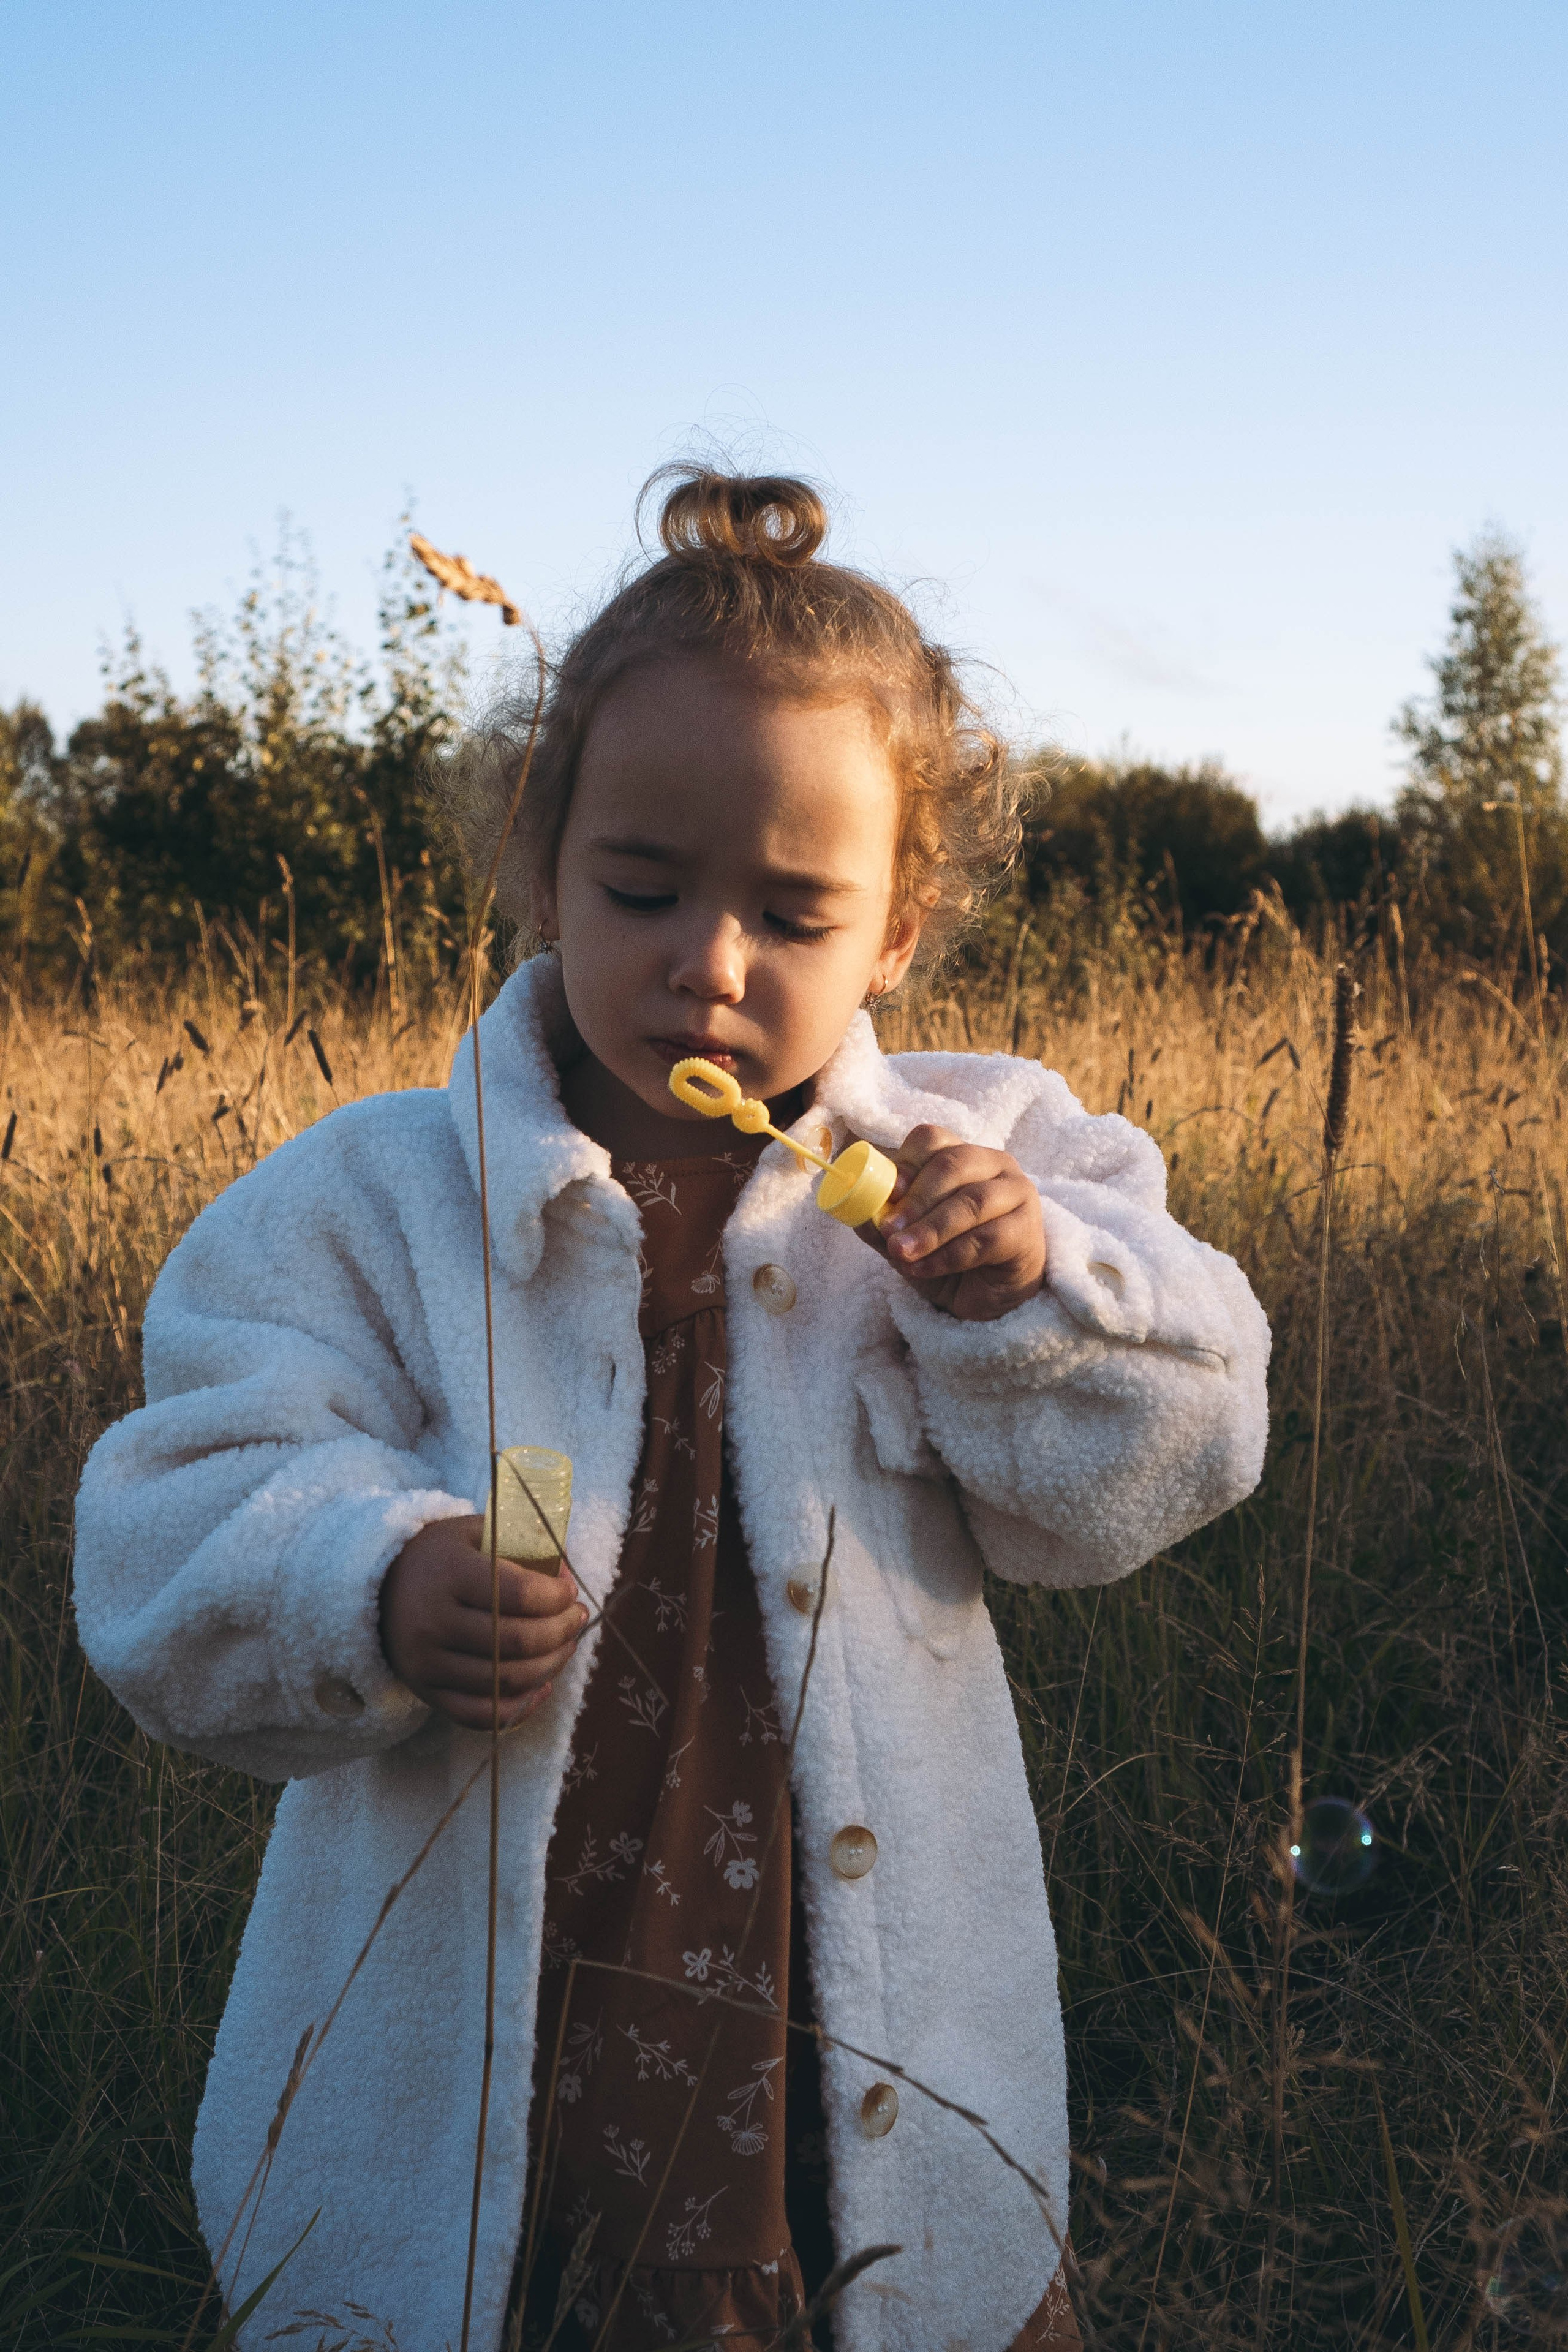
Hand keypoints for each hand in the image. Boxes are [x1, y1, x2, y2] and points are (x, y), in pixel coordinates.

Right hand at [379, 1514, 588, 1729]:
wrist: (378, 1588)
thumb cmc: (441, 1557)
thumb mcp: (474, 1532)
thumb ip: (521, 1544)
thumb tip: (566, 1573)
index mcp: (449, 1573)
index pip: (519, 1593)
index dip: (556, 1596)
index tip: (569, 1591)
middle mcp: (434, 1621)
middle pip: (517, 1641)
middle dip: (562, 1631)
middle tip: (577, 1618)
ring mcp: (428, 1663)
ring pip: (506, 1681)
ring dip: (551, 1665)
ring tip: (565, 1644)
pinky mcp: (427, 1693)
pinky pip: (481, 1715)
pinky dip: (520, 1707)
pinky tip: (543, 1685)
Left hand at [874, 1125, 1047, 1321]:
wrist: (987, 1298)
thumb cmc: (948, 1256)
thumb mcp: (908, 1237)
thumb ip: (884, 1222)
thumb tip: (855, 1211)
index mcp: (961, 1154)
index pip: (933, 1139)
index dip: (907, 1161)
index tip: (889, 1192)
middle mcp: (994, 1164)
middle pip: (953, 1164)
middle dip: (917, 1199)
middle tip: (890, 1230)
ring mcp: (1016, 1194)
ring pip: (972, 1201)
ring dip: (930, 1229)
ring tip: (902, 1253)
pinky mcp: (1026, 1231)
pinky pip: (986, 1238)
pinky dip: (948, 1255)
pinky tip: (924, 1268)